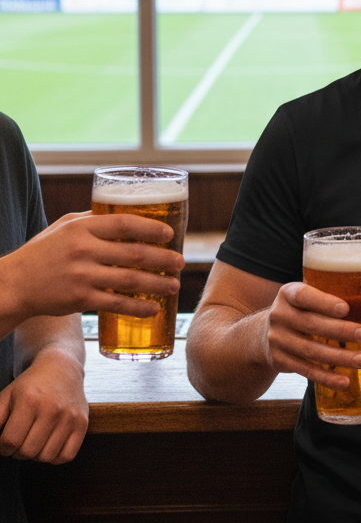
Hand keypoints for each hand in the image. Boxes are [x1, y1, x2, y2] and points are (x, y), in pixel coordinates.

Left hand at [0, 347, 87, 463]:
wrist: (62, 368)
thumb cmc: (31, 385)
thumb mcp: (6, 396)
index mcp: (30, 401)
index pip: (9, 442)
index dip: (2, 447)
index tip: (6, 441)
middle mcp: (52, 409)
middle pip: (27, 452)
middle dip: (17, 452)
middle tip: (19, 441)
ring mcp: (70, 417)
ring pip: (46, 457)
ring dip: (36, 455)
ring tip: (34, 442)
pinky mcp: (82, 423)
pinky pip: (67, 456)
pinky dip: (55, 457)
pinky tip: (49, 445)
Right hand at [4, 212, 182, 322]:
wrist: (13, 284)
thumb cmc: (43, 252)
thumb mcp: (64, 226)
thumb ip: (94, 219)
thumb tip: (128, 214)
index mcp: (83, 227)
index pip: (125, 223)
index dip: (151, 228)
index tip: (170, 234)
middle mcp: (84, 250)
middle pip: (135, 253)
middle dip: (164, 259)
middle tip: (181, 263)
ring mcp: (82, 275)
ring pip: (131, 280)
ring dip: (158, 284)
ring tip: (175, 285)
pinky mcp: (80, 299)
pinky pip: (116, 304)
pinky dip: (138, 307)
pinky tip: (153, 309)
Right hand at [262, 282, 360, 390]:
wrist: (263, 333)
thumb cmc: (303, 310)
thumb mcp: (313, 297)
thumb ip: (345, 297)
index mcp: (289, 293)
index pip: (305, 295)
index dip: (324, 302)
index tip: (346, 309)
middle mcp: (279, 314)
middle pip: (311, 325)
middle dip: (340, 331)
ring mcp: (277, 339)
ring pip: (310, 351)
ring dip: (338, 357)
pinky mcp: (279, 361)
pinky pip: (305, 370)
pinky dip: (326, 377)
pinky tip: (344, 381)